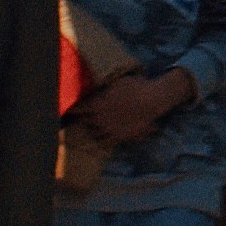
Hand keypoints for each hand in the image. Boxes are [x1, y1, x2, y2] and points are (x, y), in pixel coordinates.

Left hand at [75, 69, 194, 144]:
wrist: (151, 100)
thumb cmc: (135, 86)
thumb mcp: (117, 82)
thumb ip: (106, 89)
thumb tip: (100, 90)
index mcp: (97, 104)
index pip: (80, 109)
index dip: (76, 109)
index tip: (73, 109)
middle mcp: (99, 118)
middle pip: (85, 121)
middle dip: (85, 119)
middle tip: (86, 117)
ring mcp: (109, 129)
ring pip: (93, 134)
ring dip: (92, 130)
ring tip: (94, 129)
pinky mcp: (119, 137)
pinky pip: (106, 143)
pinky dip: (103, 141)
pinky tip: (104, 139)